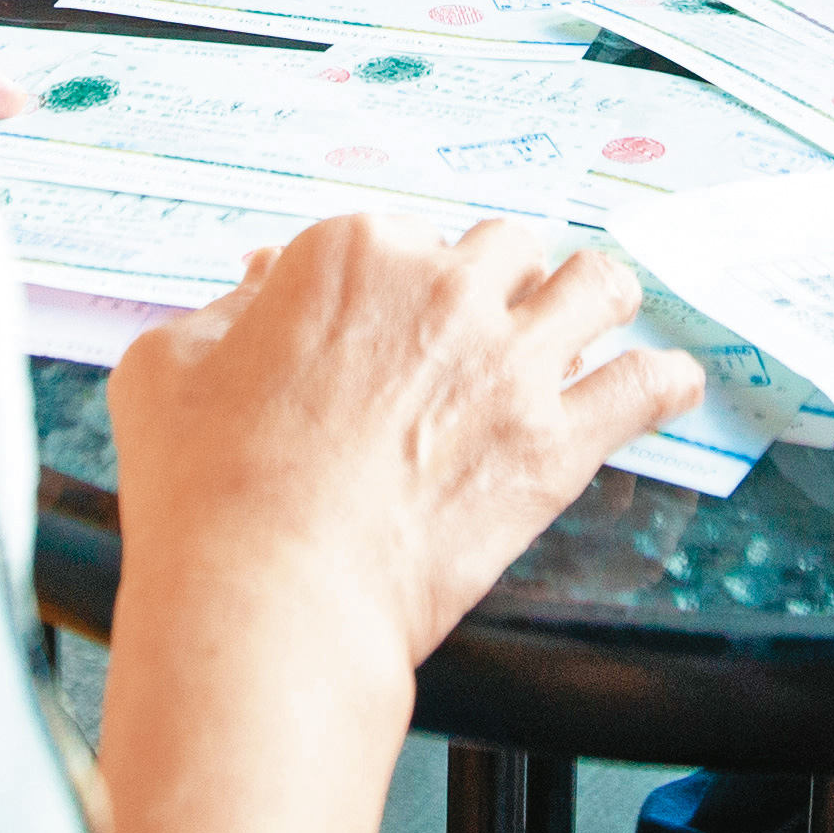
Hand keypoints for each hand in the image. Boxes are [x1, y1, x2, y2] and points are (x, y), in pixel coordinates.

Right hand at [105, 216, 699, 673]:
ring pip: (597, 285)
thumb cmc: (207, 492)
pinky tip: (665, 385)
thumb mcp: (168, 367)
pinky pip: (647, 384)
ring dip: (596, 300)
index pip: (399, 236)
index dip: (395, 281)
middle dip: (499, 282)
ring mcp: (510, 360)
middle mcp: (443, 287)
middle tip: (487, 327)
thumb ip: (223, 314)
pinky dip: (662, 382)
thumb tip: (258, 294)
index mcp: (350, 254)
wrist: (269, 595)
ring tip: (594, 324)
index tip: (393, 318)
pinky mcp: (557, 440)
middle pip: (506, 246)